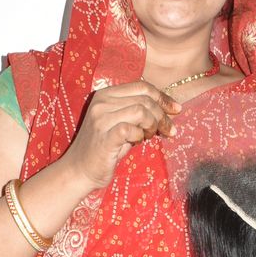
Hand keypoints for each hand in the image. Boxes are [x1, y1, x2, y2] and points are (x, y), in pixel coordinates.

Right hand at [62, 81, 180, 189]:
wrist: (79, 170)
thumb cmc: (105, 148)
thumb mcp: (122, 123)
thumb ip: (139, 112)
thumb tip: (169, 108)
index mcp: (106, 94)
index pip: (141, 86)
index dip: (162, 97)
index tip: (176, 110)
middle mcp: (102, 102)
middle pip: (145, 99)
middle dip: (162, 115)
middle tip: (167, 131)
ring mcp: (101, 119)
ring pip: (141, 111)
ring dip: (152, 125)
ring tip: (148, 136)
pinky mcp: (104, 137)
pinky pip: (131, 129)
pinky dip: (140, 135)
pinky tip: (137, 141)